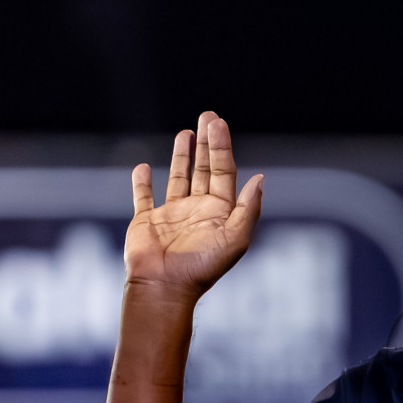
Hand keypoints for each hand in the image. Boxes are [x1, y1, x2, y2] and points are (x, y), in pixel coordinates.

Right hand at [124, 111, 264, 299]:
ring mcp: (171, 216)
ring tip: (186, 133)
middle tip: (207, 115)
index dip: (222, 147)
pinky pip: (143, 197)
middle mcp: (197, 211)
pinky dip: (142, 182)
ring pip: (178, 178)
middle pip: (205, 169)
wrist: (164, 287)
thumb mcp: (236, 237)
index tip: (217, 123)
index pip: (224, 172)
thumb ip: (248, 208)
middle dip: (207, 143)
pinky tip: (143, 166)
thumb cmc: (202, 266)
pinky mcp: (146, 222)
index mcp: (220, 213)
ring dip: (182, 157)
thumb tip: (260, 179)